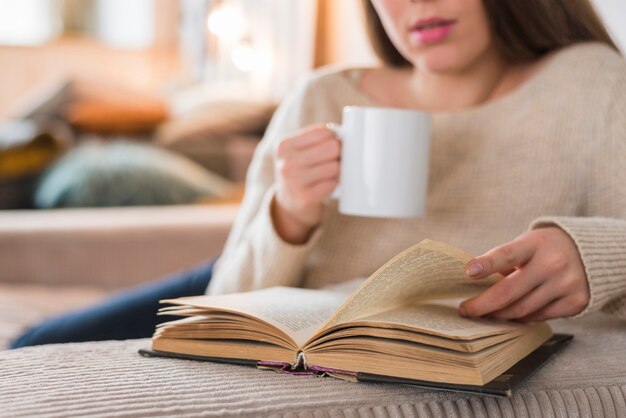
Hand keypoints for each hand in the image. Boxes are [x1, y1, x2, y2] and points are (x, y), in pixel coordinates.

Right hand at [272, 124, 339, 243]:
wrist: (290, 204)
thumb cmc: (301, 171)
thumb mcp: (298, 151)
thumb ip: (317, 139)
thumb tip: (347, 134)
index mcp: (284, 146)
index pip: (322, 132)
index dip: (333, 138)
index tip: (330, 146)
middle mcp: (286, 163)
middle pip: (331, 147)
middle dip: (337, 153)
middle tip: (332, 161)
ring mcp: (294, 182)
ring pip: (335, 166)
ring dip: (336, 171)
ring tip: (327, 175)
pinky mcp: (305, 198)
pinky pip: (333, 184)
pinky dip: (333, 184)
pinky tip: (325, 186)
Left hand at [459, 227, 589, 321]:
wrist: (591, 252)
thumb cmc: (545, 249)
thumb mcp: (526, 244)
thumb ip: (504, 261)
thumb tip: (475, 286)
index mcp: (535, 244)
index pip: (506, 255)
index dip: (486, 264)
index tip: (468, 272)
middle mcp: (552, 264)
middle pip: (509, 292)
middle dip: (482, 305)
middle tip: (465, 310)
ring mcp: (566, 284)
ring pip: (522, 310)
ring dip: (500, 314)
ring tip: (487, 314)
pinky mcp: (576, 301)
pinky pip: (539, 317)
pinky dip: (523, 318)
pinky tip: (514, 314)